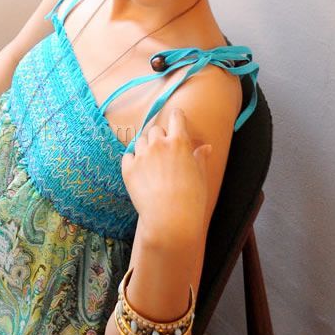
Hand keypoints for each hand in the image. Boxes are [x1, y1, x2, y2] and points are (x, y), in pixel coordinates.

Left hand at [120, 107, 212, 246]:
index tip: (176, 117)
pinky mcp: (128, 168)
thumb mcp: (200, 175)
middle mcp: (159, 144)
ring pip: (140, 141)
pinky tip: (140, 171)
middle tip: (163, 151)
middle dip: (159, 137)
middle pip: (155, 130)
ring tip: (151, 163)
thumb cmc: (191, 198)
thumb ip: (199, 157)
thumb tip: (206, 147)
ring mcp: (142, 155)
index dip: (176, 116)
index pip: (176, 117)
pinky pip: (128, 156)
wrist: (170, 218)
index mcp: (179, 142)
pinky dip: (132, 160)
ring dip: (145, 147)